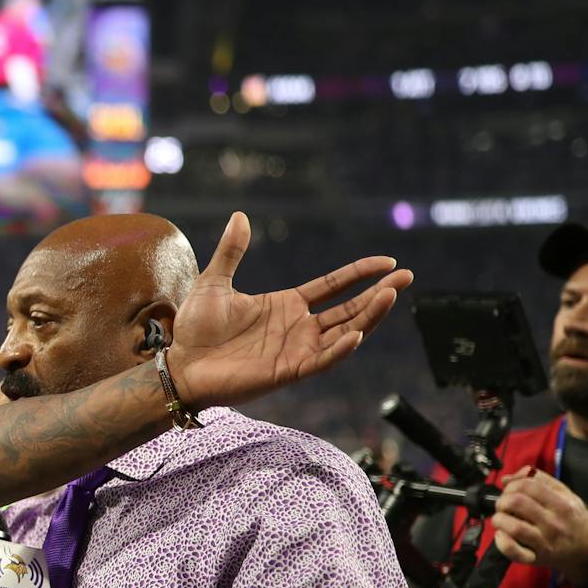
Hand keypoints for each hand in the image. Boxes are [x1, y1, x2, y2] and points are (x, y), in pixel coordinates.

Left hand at [167, 213, 411, 408]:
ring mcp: (296, 350)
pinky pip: (321, 361)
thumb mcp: (214, 282)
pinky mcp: (287, 371)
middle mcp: (299, 327)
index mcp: (287, 305)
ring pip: (344, 332)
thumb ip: (231, 252)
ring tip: (390, 296)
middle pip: (349, 309)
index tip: (387, 262)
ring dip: (369, 317)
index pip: (334, 286)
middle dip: (379, 294)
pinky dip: (340, 349)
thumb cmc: (196, 329)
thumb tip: (240, 216)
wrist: (181, 364)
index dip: (360, 274)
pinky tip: (357, 334)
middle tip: (406, 276)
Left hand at [494, 467, 587, 580]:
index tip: (511, 492)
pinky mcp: (535, 557)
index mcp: (562, 504)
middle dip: (503, 501)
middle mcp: (554, 523)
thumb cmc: (574, 521)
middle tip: (505, 507)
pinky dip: (501, 542)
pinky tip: (502, 535)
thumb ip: (539, 481)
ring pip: (513, 526)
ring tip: (503, 520)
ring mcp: (544, 541)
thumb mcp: (566, 495)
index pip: (527, 485)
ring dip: (499, 519)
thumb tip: (508, 479)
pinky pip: (512, 550)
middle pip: (516, 503)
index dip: (512, 486)